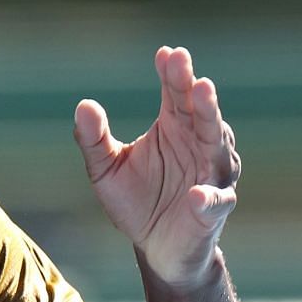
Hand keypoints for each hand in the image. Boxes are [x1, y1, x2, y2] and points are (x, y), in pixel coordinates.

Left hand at [74, 46, 240, 289]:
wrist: (155, 248)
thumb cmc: (136, 201)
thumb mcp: (105, 170)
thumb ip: (92, 140)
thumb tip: (83, 105)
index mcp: (174, 128)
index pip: (176, 94)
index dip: (172, 74)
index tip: (165, 53)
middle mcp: (198, 144)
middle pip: (199, 111)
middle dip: (193, 89)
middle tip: (185, 66)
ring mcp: (210, 175)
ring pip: (217, 145)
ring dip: (211, 123)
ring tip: (202, 99)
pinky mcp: (212, 209)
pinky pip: (215, 200)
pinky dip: (209, 197)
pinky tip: (196, 195)